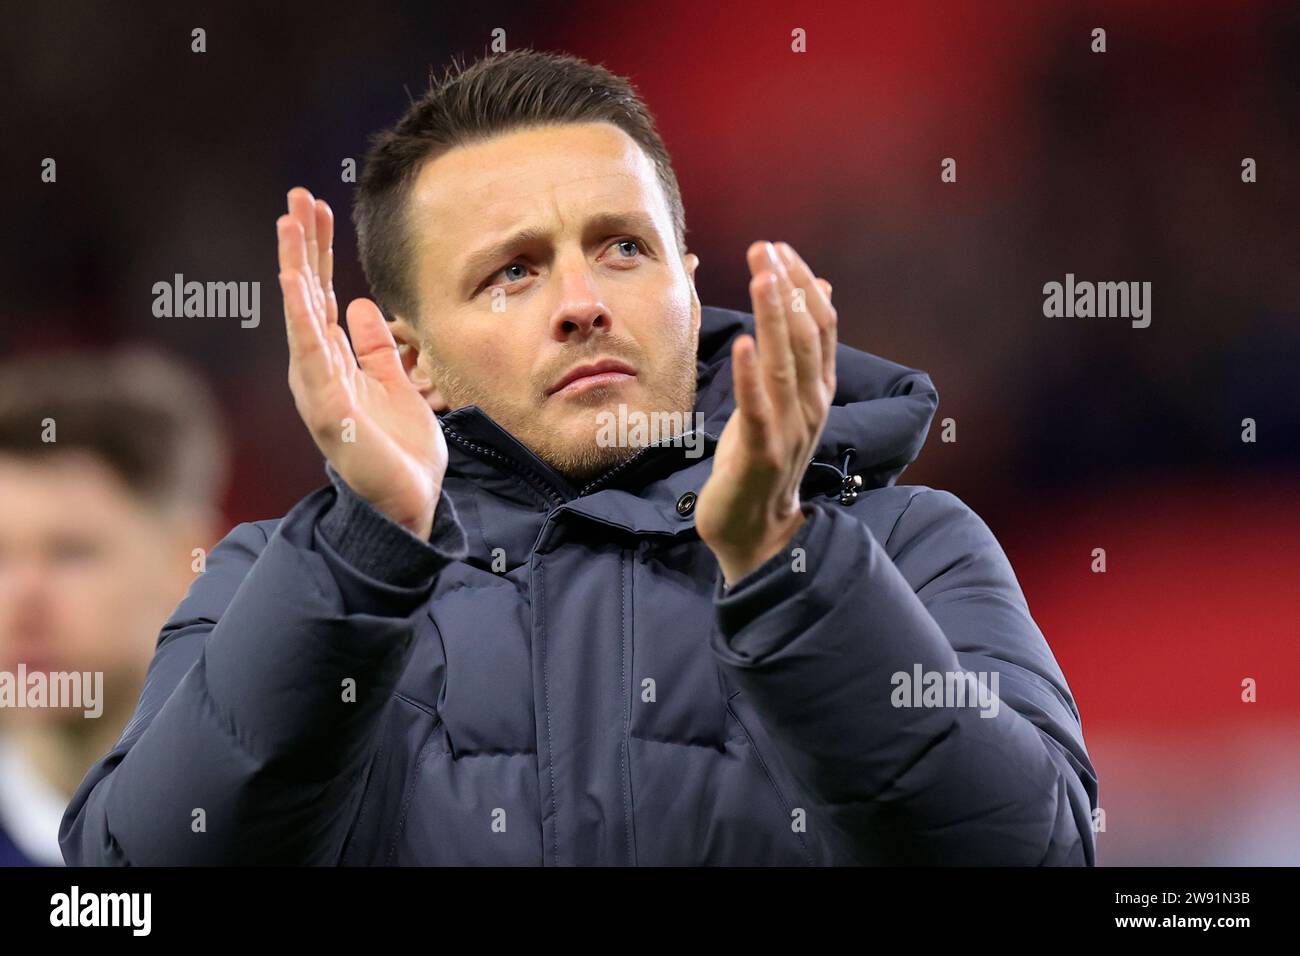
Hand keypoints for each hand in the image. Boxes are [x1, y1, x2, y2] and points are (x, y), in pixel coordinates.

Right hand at [277, 187, 447, 538]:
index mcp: (336, 363)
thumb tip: (360, 305)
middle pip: (307, 297)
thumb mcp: (396, 384)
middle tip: (297, 196)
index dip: (320, 253)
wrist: (409, 503)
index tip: (316, 209)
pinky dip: (303, 318)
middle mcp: (320, 371)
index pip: (323, 297)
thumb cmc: (400, 450)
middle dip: (303, 247)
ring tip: (289, 224)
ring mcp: (320, 389)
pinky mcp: (330, 409)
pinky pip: (314, 356)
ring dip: (296, 269)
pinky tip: (296, 282)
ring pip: (302, 317)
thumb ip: (375, 347)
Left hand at [695, 241, 836, 585]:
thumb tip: (820, 289)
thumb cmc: (764, 462)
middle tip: (765, 249)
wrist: (758, 533)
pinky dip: (752, 374)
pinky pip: (758, 407)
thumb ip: (803, 351)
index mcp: (818, 391)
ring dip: (774, 316)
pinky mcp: (761, 452)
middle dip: (787, 288)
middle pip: (805, 336)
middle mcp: (811, 405)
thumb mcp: (788, 401)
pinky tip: (744, 343)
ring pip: (786, 364)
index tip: (779, 249)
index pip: (819, 326)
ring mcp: (789, 429)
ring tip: (762, 277)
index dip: (803, 284)